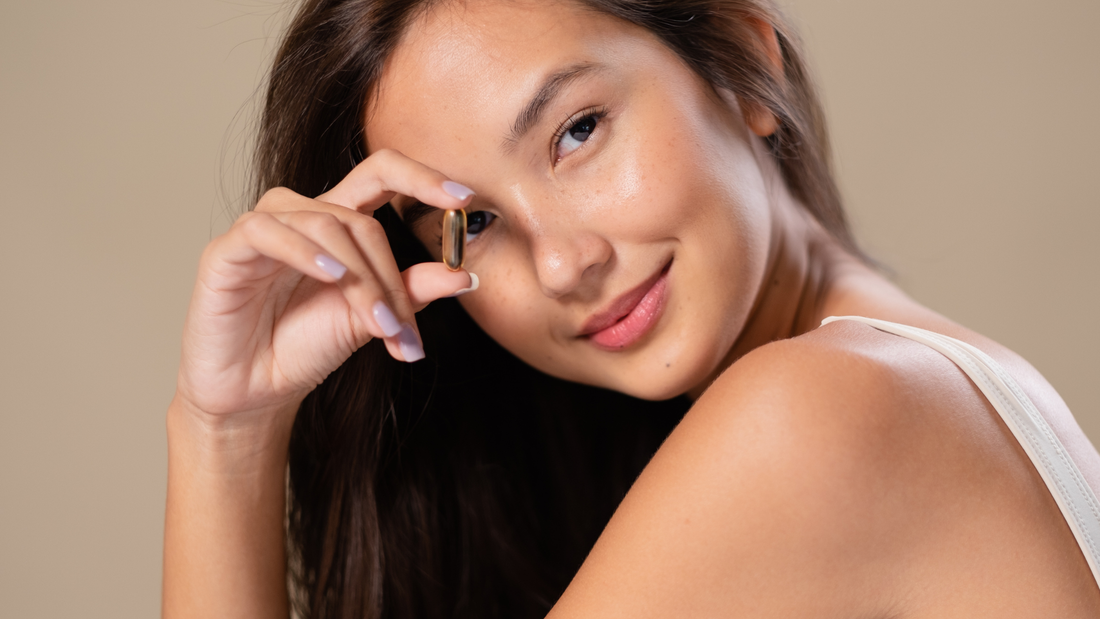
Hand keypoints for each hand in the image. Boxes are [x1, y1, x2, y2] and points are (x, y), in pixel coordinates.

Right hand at [174, 149, 475, 423]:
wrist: (254, 393)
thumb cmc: (305, 348)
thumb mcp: (369, 319)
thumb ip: (409, 292)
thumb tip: (463, 275)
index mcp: (338, 223)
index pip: (381, 176)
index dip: (421, 178)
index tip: (464, 197)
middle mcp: (301, 216)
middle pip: (360, 217)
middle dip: (389, 275)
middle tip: (403, 328)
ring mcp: (262, 229)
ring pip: (324, 224)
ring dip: (359, 277)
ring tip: (375, 323)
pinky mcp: (226, 251)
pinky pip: (266, 231)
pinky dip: (304, 251)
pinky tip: (332, 276)